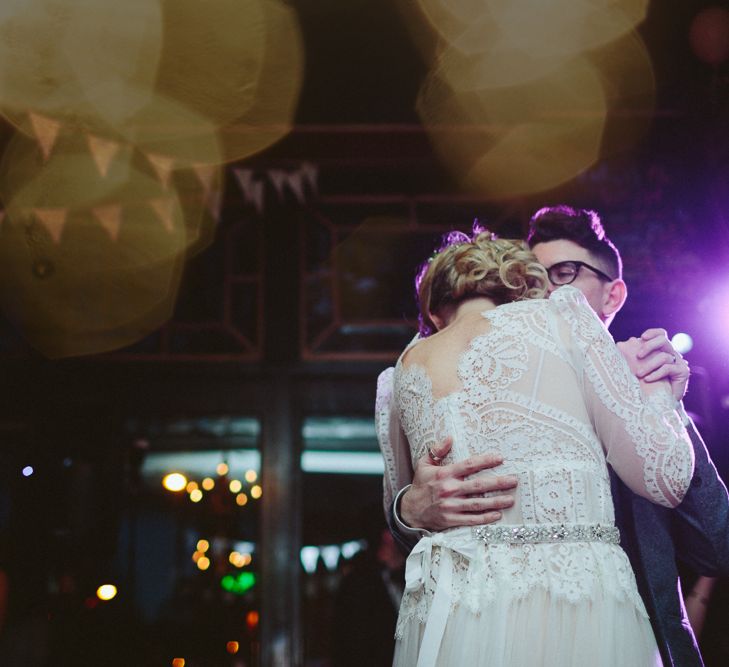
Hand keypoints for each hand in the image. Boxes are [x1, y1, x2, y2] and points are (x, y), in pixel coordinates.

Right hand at [400, 437, 517, 530]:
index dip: (485, 461)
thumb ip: (437, 450)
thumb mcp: (424, 464)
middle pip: (478, 485)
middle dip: (498, 483)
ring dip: (496, 502)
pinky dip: (485, 518)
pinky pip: (472, 519)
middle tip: (514, 481)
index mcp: (444, 474)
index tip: (500, 458)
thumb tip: (450, 438)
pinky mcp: (451, 520)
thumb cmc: (421, 485)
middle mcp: (449, 489)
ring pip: (478, 503)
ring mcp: (451, 506)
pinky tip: (498, 515)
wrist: (410, 510)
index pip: (469, 465)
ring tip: (511, 499)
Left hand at [617, 328, 688, 400]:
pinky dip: (656, 374)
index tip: (642, 337)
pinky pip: (668, 368)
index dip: (653, 333)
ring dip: (648, 365)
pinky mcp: (683, 372)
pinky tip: (647, 379)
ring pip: (664, 356)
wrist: (660, 402)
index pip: (661, 334)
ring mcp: (678, 362)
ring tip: (638, 374)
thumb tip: (618, 345)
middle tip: (638, 356)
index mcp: (661, 349)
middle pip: (663, 340)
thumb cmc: (645, 384)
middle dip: (649, 346)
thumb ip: (632, 356)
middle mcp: (672, 353)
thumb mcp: (637, 367)